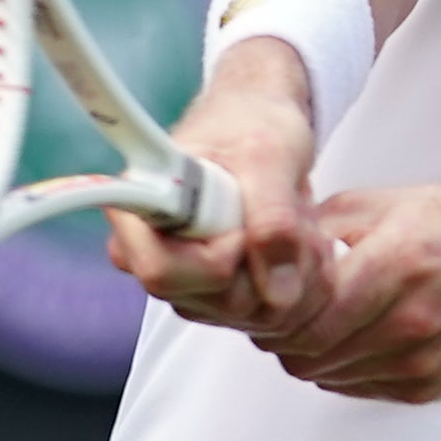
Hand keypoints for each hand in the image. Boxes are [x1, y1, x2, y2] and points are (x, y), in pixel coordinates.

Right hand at [105, 41, 333, 334]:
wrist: (264, 125)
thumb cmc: (253, 124)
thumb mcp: (270, 156)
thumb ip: (273, 218)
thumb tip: (277, 291)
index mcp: (141, 207)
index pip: (161, 272)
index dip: (216, 260)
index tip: (244, 227)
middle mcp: (151, 252)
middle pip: (210, 301)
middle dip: (268, 266)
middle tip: (294, 216)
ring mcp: (185, 280)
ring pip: (243, 313)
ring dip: (291, 274)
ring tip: (298, 221)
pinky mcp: (217, 295)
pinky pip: (264, 316)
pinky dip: (296, 284)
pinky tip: (299, 245)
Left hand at [257, 187, 440, 403]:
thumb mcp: (388, 203)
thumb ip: (321, 227)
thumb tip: (262, 252)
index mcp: (398, 262)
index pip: (304, 315)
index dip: (273, 311)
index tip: (267, 294)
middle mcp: (411, 319)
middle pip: (307, 354)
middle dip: (283, 336)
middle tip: (282, 311)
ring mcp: (421, 360)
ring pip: (326, 375)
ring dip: (311, 352)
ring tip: (322, 318)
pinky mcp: (428, 388)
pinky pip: (357, 387)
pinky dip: (343, 365)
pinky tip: (357, 333)